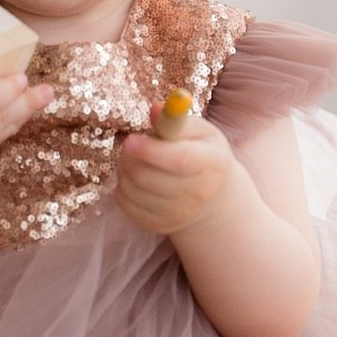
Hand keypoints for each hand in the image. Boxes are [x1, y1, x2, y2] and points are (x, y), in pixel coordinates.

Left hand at [116, 116, 234, 235]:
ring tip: (136, 159)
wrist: (213, 198)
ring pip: (132, 189)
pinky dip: (123, 187)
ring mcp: (178, 216)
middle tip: (132, 143)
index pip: (179, 160)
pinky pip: (125, 203)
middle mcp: (198, 195)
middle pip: (148, 178)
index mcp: (213, 164)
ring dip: (124, 169)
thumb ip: (177, 121)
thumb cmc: (203, 154)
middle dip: (130, 156)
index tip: (131, 139)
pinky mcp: (158, 226)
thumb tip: (156, 110)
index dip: (150, 150)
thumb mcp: (200, 132)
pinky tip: (136, 178)